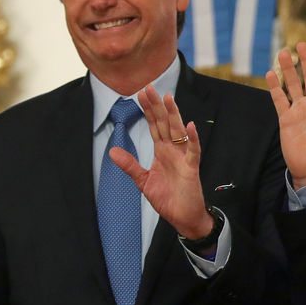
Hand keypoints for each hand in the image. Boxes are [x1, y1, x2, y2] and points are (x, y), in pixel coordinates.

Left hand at [109, 84, 212, 239]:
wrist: (183, 217)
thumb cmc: (168, 198)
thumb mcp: (143, 180)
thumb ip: (130, 165)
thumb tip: (112, 151)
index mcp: (162, 151)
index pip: (154, 126)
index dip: (148, 110)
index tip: (141, 94)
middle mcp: (173, 150)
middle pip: (164, 123)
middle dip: (157, 106)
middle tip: (149, 87)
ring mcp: (183, 158)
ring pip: (178, 132)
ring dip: (174, 115)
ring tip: (168, 99)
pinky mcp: (191, 169)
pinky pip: (193, 151)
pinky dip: (192, 139)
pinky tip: (190, 126)